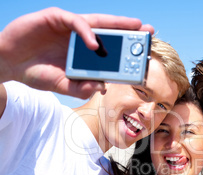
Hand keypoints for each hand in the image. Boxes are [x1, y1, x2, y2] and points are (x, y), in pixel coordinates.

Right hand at [0, 7, 153, 98]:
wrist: (8, 63)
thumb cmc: (36, 72)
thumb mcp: (62, 85)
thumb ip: (81, 88)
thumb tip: (102, 88)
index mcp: (84, 52)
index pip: (110, 48)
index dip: (127, 49)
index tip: (144, 53)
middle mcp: (80, 37)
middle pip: (110, 31)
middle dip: (130, 31)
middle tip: (149, 32)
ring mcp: (68, 27)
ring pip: (98, 22)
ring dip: (117, 24)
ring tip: (135, 28)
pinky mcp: (54, 17)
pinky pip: (76, 22)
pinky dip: (87, 32)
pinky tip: (95, 43)